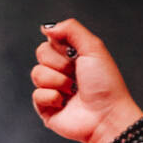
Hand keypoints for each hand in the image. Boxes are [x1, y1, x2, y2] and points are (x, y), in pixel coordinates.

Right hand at [31, 19, 142, 142]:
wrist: (105, 115)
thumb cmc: (105, 84)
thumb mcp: (93, 47)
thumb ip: (70, 29)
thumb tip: (46, 27)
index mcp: (71, 56)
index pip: (51, 40)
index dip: (62, 47)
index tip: (76, 55)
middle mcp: (61, 71)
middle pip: (41, 54)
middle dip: (60, 64)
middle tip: (75, 74)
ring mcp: (52, 90)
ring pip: (37, 73)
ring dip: (58, 81)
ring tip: (72, 91)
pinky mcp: (46, 108)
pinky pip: (36, 95)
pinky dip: (52, 97)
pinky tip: (65, 103)